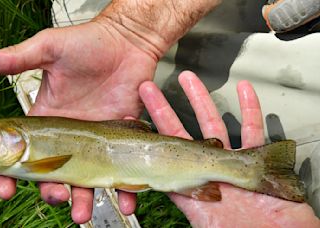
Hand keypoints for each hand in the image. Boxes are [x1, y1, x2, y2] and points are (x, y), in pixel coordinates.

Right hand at [0, 21, 156, 223]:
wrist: (127, 43)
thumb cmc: (87, 44)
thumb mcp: (49, 49)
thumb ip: (17, 59)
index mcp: (44, 118)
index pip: (21, 152)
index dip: (10, 173)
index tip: (5, 189)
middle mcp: (66, 135)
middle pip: (52, 174)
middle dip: (50, 191)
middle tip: (55, 197)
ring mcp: (93, 140)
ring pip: (84, 179)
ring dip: (82, 199)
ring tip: (81, 214)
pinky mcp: (118, 139)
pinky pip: (119, 169)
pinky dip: (124, 189)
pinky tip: (125, 201)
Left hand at [139, 71, 319, 226]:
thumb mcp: (207, 221)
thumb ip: (186, 199)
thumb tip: (158, 187)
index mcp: (192, 186)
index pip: (163, 156)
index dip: (148, 137)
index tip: (133, 119)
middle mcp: (208, 171)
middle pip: (182, 134)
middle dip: (165, 110)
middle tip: (148, 89)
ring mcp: (231, 163)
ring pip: (215, 125)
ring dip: (202, 100)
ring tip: (189, 79)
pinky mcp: (258, 160)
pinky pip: (253, 130)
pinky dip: (250, 109)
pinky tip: (243, 91)